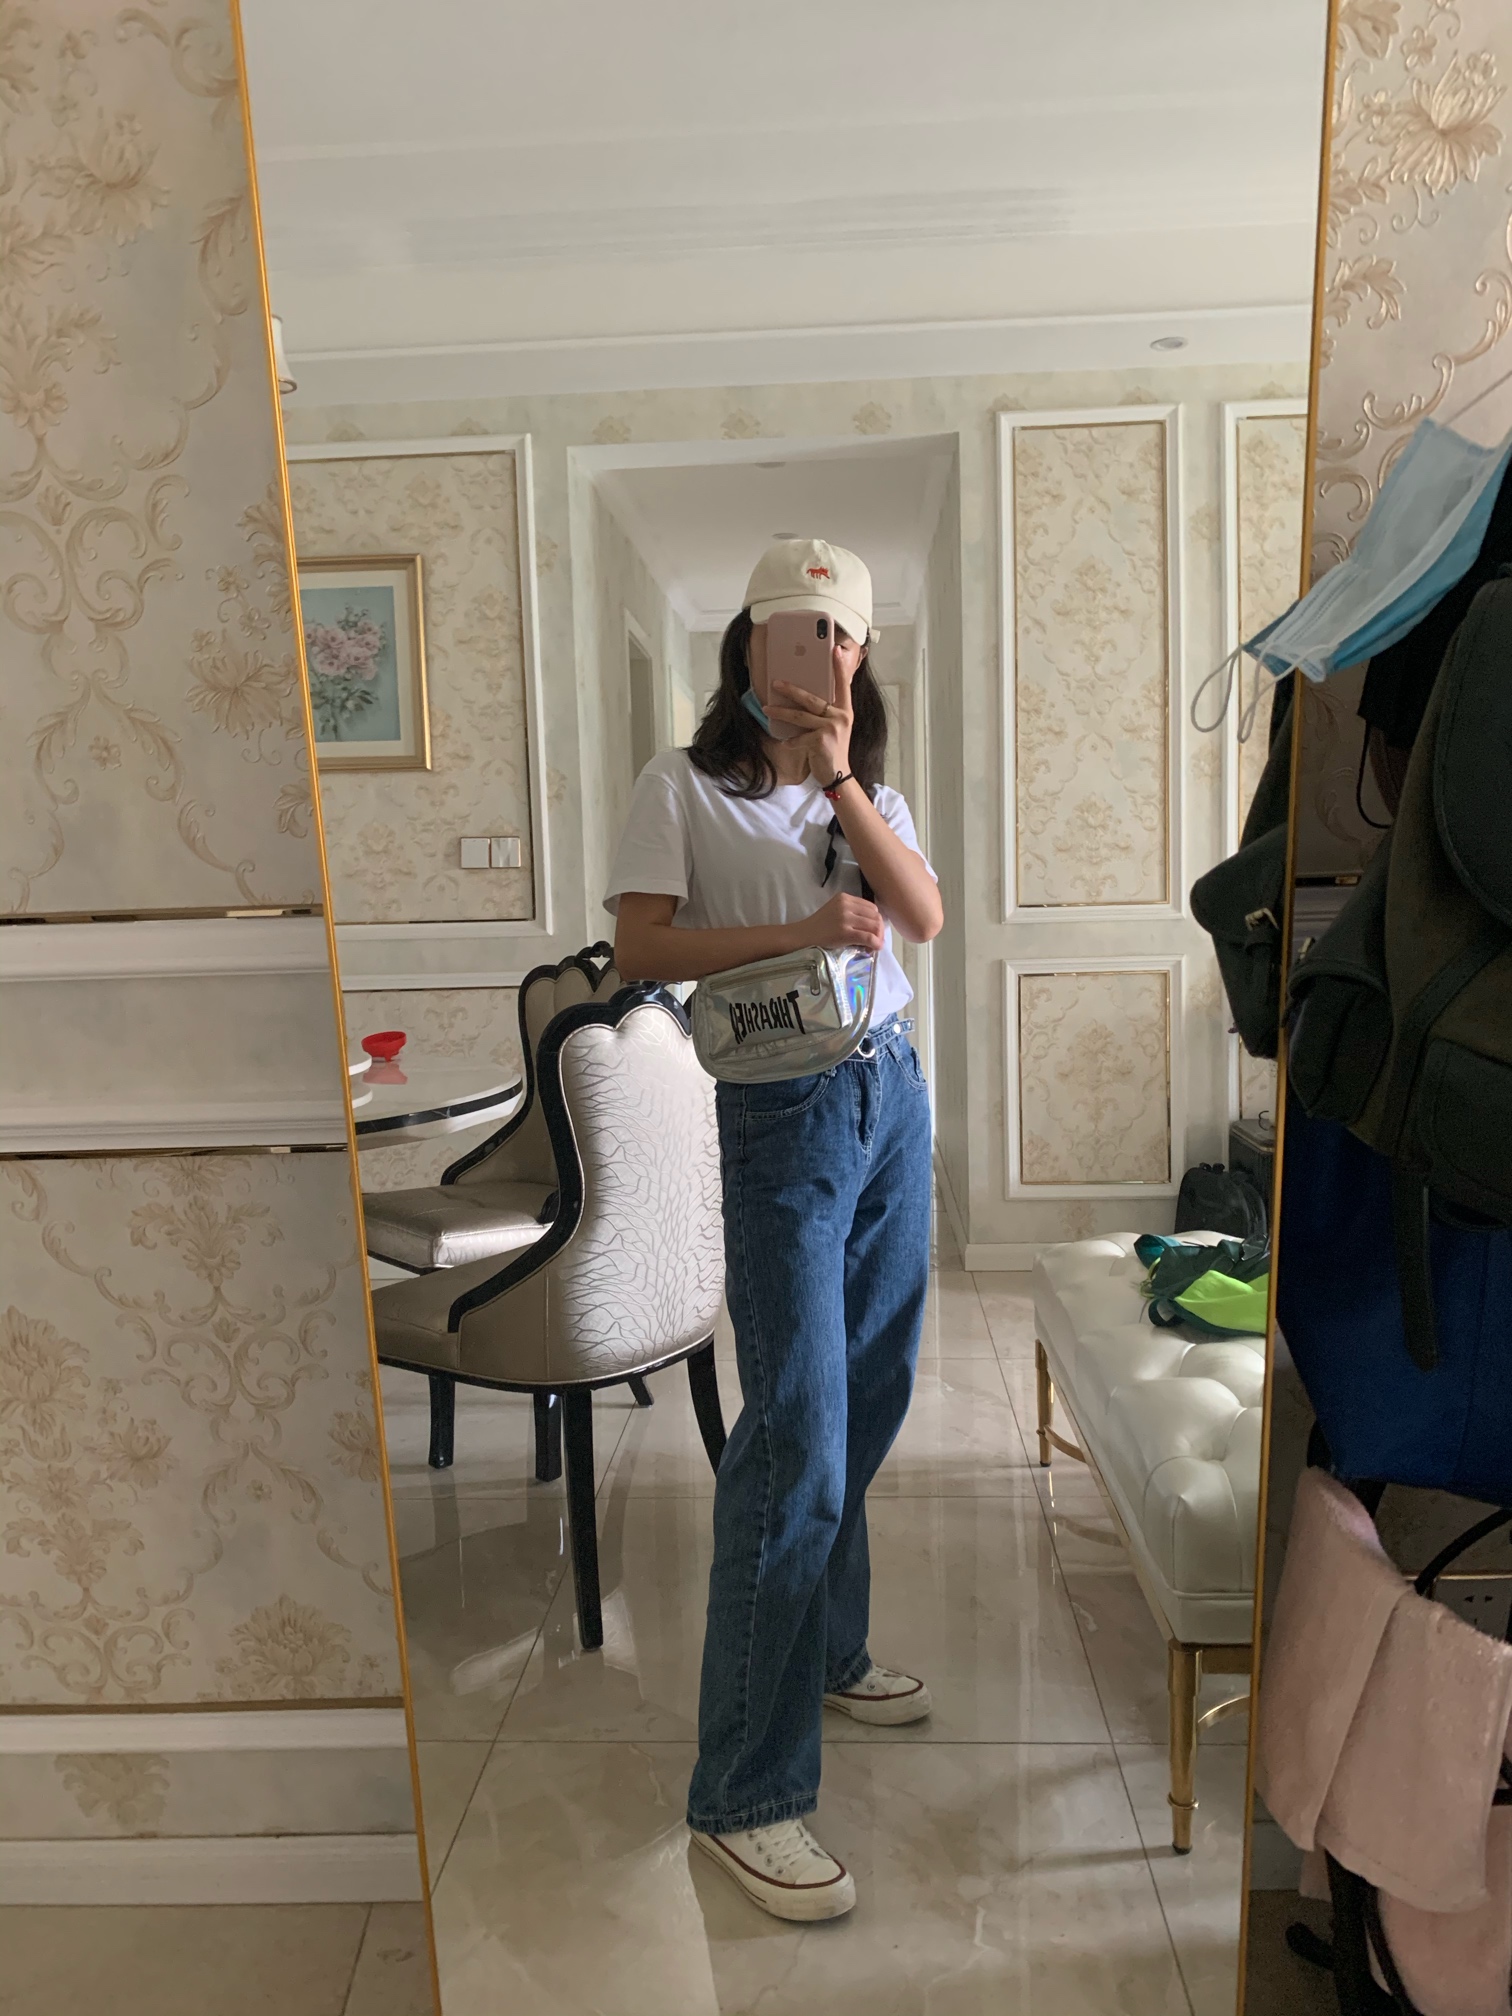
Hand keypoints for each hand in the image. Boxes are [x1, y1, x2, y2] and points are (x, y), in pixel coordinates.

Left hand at [768, 652, 854, 786]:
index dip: (839, 667)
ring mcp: (831, 727)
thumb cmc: (833, 749)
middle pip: (811, 698)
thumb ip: (827, 713)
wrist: (838, 775)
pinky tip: (786, 743)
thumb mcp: (835, 728)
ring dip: (781, 712)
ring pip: (800, 716)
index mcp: (845, 710)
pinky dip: (790, 741)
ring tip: (767, 708)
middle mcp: (840, 716)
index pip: (843, 685)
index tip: (834, 649)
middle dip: (791, 690)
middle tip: (776, 683)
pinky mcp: (821, 739)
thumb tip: (807, 698)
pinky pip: (799, 737)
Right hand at [794, 893, 884, 952]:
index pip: (872, 907)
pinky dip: (875, 944)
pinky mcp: (845, 932)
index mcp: (845, 897)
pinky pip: (868, 937)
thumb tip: (875, 926)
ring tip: (873, 946)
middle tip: (875, 941)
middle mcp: (846, 905)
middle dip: (879, 930)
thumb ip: (853, 913)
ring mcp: (845, 918)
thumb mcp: (836, 911)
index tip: (873, 931)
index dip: (876, 920)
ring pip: (874, 926)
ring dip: (878, 938)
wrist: (803, 936)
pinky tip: (873, 949)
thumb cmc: (819, 927)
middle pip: (875, 916)